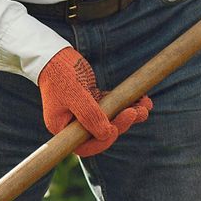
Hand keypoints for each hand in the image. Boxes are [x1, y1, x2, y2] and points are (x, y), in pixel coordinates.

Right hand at [37, 47, 152, 156]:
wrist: (55, 54)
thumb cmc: (61, 74)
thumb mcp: (76, 95)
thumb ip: (90, 116)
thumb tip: (107, 134)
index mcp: (62, 128)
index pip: (85, 146)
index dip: (103, 141)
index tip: (115, 128)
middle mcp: (73, 123)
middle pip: (101, 132)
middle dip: (122, 123)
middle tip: (138, 112)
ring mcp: (83, 112)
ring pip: (109, 119)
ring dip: (128, 114)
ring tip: (145, 106)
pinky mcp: (92, 100)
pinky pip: (111, 107)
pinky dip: (124, 103)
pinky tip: (141, 98)